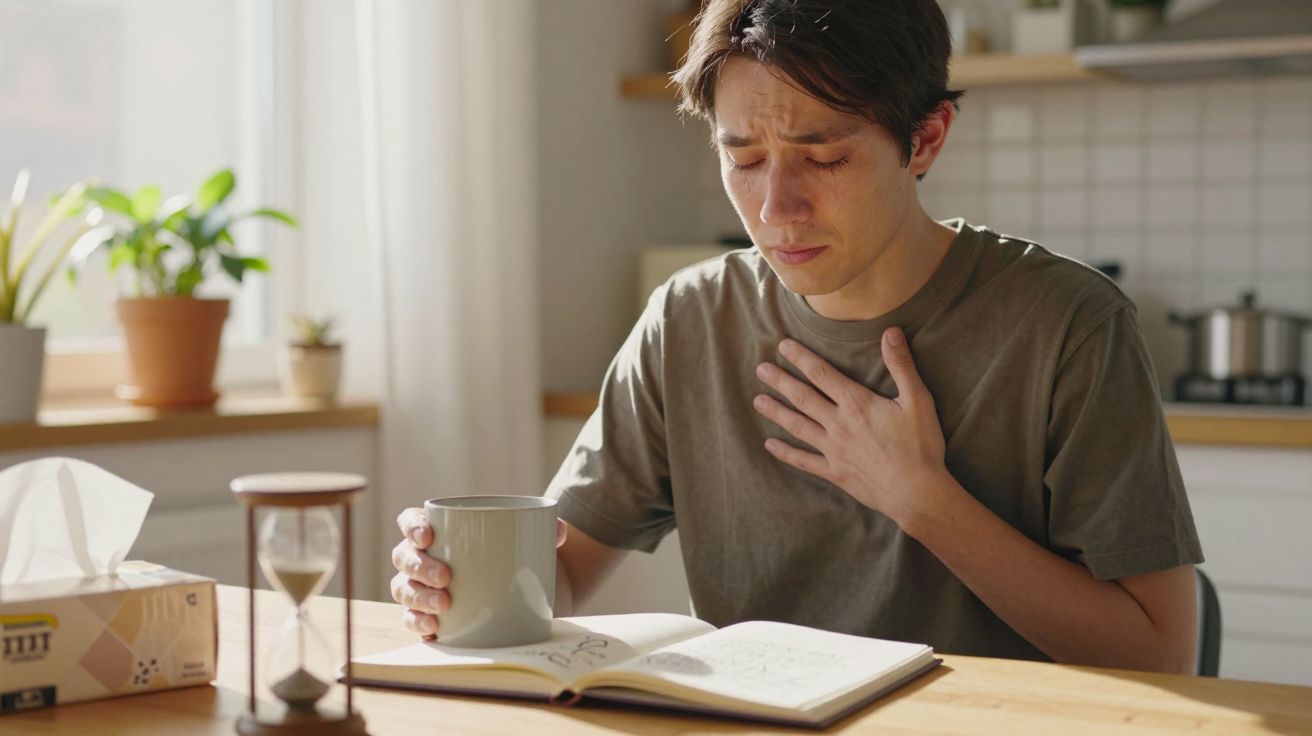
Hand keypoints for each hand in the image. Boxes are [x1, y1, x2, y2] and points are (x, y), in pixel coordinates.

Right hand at [391, 508, 567, 637]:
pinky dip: (419, 625)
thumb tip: (559, 531)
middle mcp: (422, 557)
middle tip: (446, 577)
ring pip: (404, 589)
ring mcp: (422, 588)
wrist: (527, 589)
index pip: (411, 520)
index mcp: (439, 529)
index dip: (412, 526)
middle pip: (404, 557)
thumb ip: (546, 529)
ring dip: (418, 597)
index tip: (429, 535)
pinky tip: (433, 630)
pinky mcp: (430, 616)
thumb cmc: (516, 552)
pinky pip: (413, 621)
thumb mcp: (531, 537)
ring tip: (444, 605)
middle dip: (419, 566)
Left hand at [752, 327, 947, 524]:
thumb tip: (890, 331)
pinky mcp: (835, 473)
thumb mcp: (918, 400)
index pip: (821, 374)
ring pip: (798, 426)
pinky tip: (770, 445)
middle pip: (803, 398)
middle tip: (760, 369)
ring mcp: (834, 450)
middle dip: (780, 381)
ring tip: (758, 401)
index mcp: (857, 403)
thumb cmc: (920, 446)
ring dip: (777, 412)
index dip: (801, 358)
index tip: (782, 346)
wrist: (917, 492)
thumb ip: (901, 365)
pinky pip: (804, 461)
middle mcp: (839, 424)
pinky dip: (786, 453)